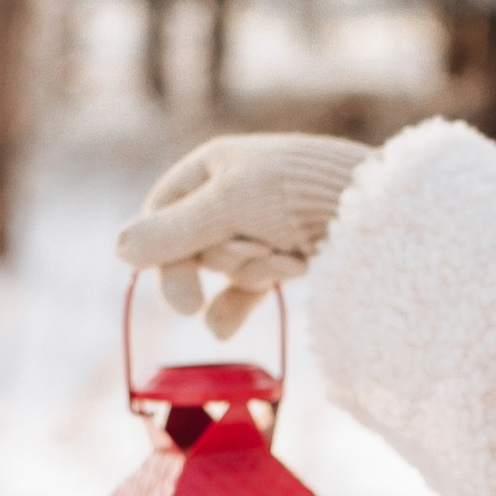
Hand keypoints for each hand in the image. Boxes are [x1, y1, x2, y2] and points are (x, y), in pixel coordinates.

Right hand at [115, 132, 369, 340]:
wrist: (375, 206)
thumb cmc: (298, 194)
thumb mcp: (227, 208)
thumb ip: (173, 233)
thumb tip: (119, 250)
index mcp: (212, 167)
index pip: (160, 214)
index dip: (161, 254)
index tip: (179, 293)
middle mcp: (230, 195)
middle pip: (190, 247)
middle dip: (219, 262)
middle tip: (218, 285)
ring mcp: (256, 228)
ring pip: (222, 270)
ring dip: (250, 273)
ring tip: (285, 259)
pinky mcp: (281, 257)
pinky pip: (243, 289)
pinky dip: (240, 304)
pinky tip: (224, 329)